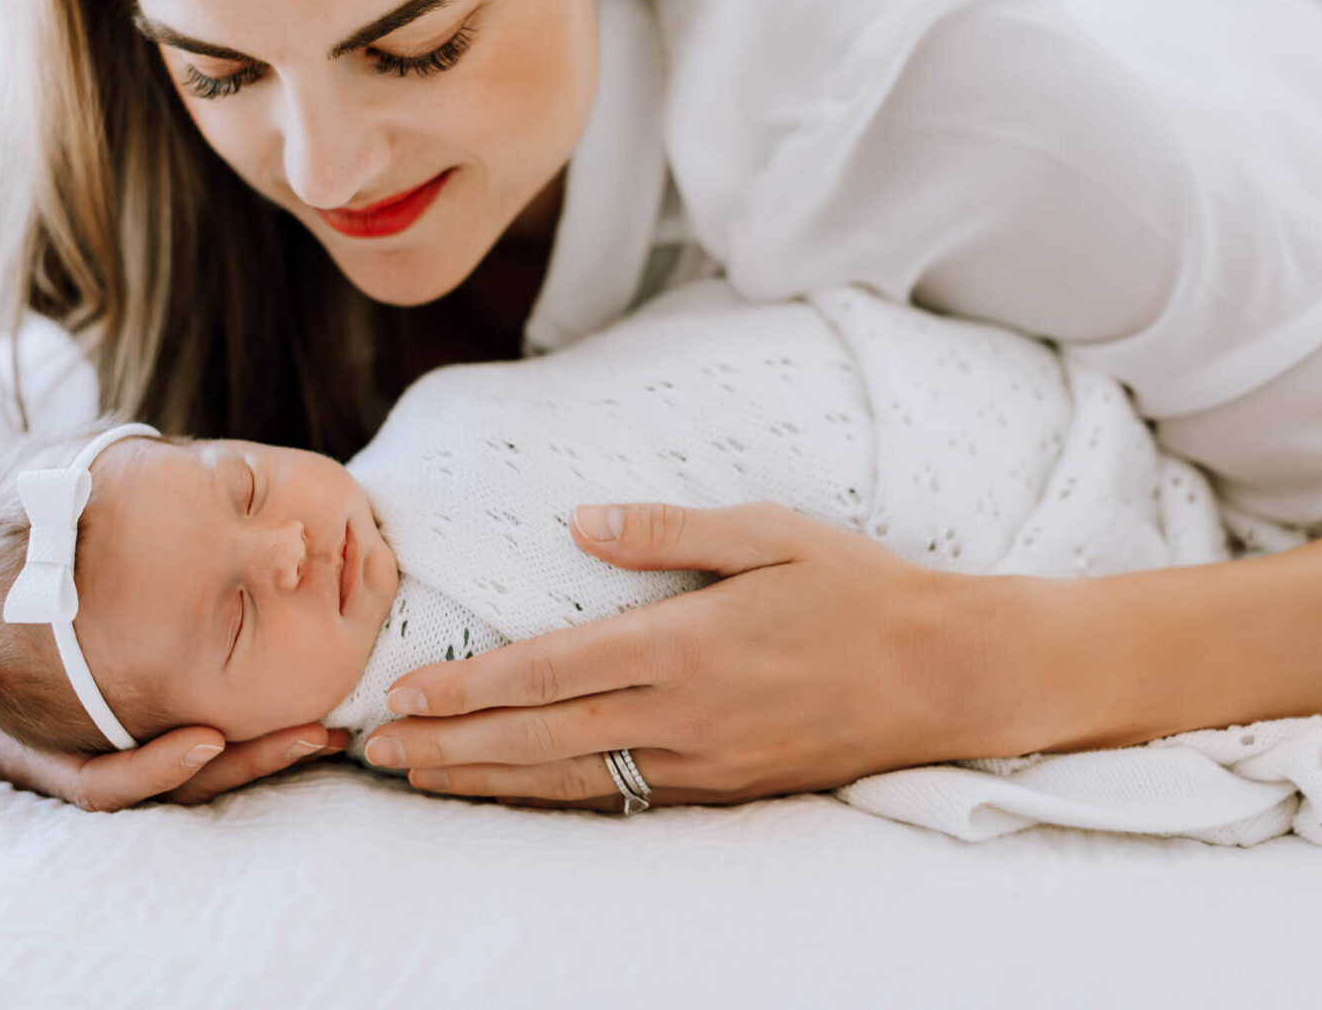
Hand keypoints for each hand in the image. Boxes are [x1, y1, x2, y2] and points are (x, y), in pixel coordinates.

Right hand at [0, 709, 350, 810]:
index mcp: (40, 754)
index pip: (101, 784)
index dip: (153, 771)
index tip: (205, 739)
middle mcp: (95, 756)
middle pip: (180, 785)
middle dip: (248, 764)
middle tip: (311, 735)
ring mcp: (135, 740)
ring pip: (215, 767)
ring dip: (276, 750)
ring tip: (333, 727)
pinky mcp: (171, 712)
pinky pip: (227, 726)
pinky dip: (272, 718)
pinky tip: (323, 695)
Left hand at [363, 502, 1033, 809]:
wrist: (945, 676)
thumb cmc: (857, 590)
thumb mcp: (770, 533)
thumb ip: (667, 532)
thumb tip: (578, 521)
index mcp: (683, 643)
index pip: (547, 671)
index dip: (467, 687)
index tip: (404, 694)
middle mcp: (681, 713)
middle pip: (539, 737)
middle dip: (449, 745)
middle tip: (376, 749)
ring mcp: (701, 762)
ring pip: (570, 780)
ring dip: (486, 781)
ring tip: (420, 777)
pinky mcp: (723, 789)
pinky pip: (622, 800)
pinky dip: (554, 799)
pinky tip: (514, 794)